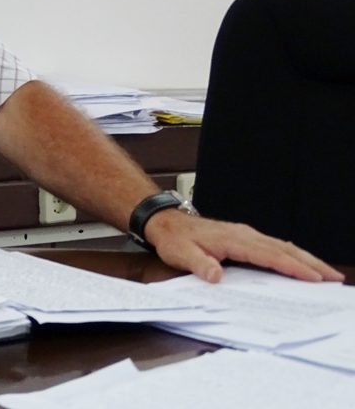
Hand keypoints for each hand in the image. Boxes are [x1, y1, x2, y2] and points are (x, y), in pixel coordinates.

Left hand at [144, 209, 344, 282]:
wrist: (166, 223)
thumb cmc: (175, 239)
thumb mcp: (181, 254)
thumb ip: (199, 264)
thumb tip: (215, 276)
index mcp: (232, 239)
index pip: (268, 254)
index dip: (292, 266)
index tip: (313, 277)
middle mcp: (244, 234)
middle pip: (284, 248)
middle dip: (310, 263)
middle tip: (333, 277)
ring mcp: (246, 234)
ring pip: (282, 245)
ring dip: (305, 258)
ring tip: (327, 273)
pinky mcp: (244, 237)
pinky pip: (274, 246)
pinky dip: (292, 254)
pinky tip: (302, 263)